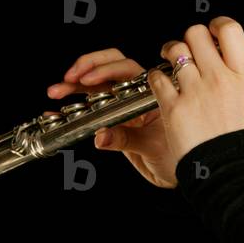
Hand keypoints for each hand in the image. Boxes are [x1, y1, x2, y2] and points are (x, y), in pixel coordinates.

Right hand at [47, 48, 178, 188]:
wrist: (188, 175)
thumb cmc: (180, 157)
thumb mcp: (152, 148)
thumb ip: (126, 140)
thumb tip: (100, 136)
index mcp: (152, 93)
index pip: (126, 70)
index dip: (105, 69)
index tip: (87, 79)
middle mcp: (137, 96)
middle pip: (110, 67)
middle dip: (86, 68)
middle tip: (69, 77)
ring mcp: (124, 107)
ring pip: (97, 86)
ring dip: (74, 86)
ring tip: (56, 91)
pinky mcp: (114, 122)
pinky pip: (91, 110)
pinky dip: (73, 108)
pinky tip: (55, 112)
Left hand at [148, 16, 243, 173]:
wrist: (229, 170)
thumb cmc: (242, 141)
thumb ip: (243, 75)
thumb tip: (236, 56)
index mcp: (243, 76)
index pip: (230, 30)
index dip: (217, 24)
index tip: (212, 30)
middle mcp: (219, 78)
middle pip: (197, 34)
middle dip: (189, 37)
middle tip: (187, 46)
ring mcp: (196, 91)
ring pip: (175, 51)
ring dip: (169, 52)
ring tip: (169, 59)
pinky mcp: (174, 107)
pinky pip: (157, 78)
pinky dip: (156, 77)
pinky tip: (160, 82)